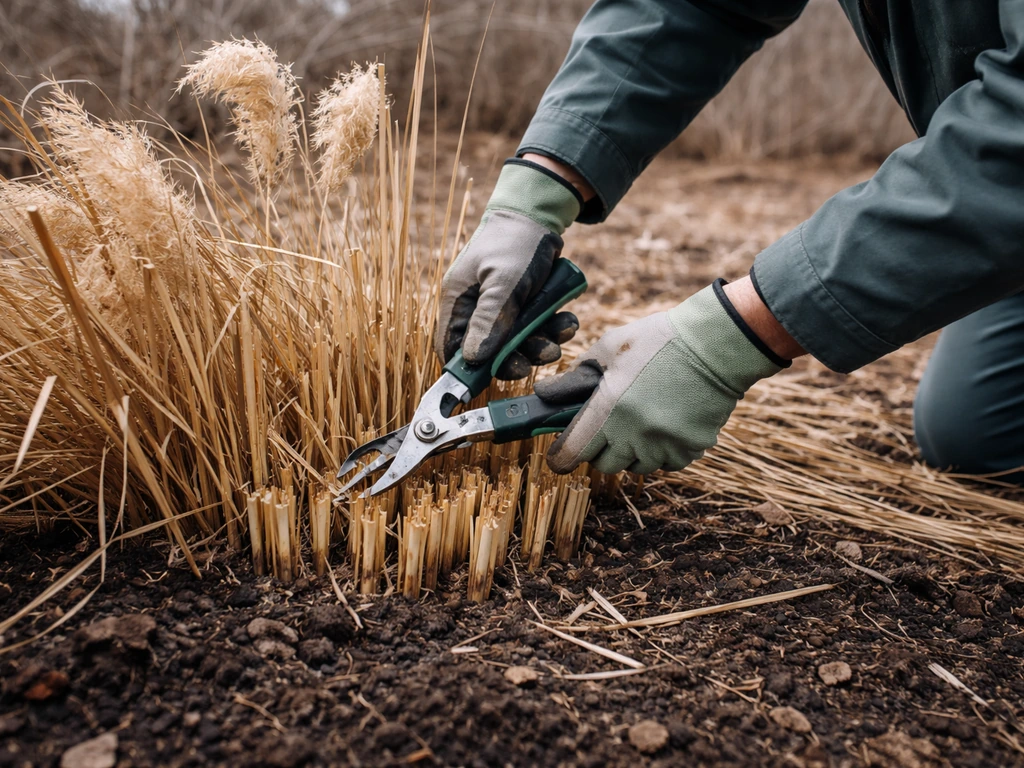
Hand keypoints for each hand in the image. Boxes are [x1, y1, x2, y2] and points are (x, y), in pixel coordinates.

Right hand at [436, 158, 584, 379]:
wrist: (541, 216)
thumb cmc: (516, 243)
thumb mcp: (505, 282)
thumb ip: (491, 319)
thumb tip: (475, 359)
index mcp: (459, 301)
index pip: (450, 347)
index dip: (467, 369)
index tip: (491, 380)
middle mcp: (476, 308)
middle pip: (489, 352)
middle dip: (518, 356)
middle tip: (543, 354)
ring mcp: (500, 308)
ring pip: (517, 343)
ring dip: (541, 343)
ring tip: (562, 333)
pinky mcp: (522, 306)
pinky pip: (535, 329)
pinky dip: (551, 328)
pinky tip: (567, 320)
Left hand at [534, 281, 787, 473]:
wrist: (716, 343)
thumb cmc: (657, 339)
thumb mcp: (610, 347)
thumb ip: (576, 376)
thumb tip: (545, 394)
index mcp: (609, 407)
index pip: (572, 452)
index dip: (561, 457)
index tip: (560, 456)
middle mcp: (635, 433)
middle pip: (603, 464)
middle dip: (600, 449)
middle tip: (608, 426)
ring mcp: (664, 444)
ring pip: (635, 467)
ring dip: (632, 451)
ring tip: (641, 420)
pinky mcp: (690, 449)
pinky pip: (666, 464)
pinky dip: (662, 451)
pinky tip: (666, 424)